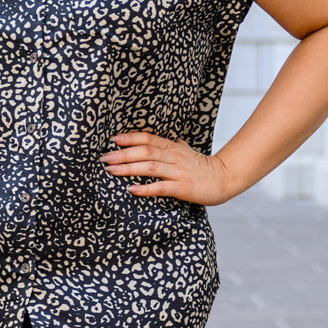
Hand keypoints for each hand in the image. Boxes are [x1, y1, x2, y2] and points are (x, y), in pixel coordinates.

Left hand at [99, 129, 232, 205]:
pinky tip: (131, 190)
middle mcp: (174, 156)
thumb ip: (172, 144)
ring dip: (127, 168)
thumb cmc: (203, 166)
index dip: (129, 138)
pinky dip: (145, 188)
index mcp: (173, 147)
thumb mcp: (186, 150)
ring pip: (149, 167)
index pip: (148, 138)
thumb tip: (158, 139)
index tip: (112, 140)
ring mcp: (178, 172)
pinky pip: (161, 187)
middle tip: (103, 157)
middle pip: (144, 151)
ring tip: (110, 170)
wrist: (224, 178)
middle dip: (121, 154)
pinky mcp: (182, 187)